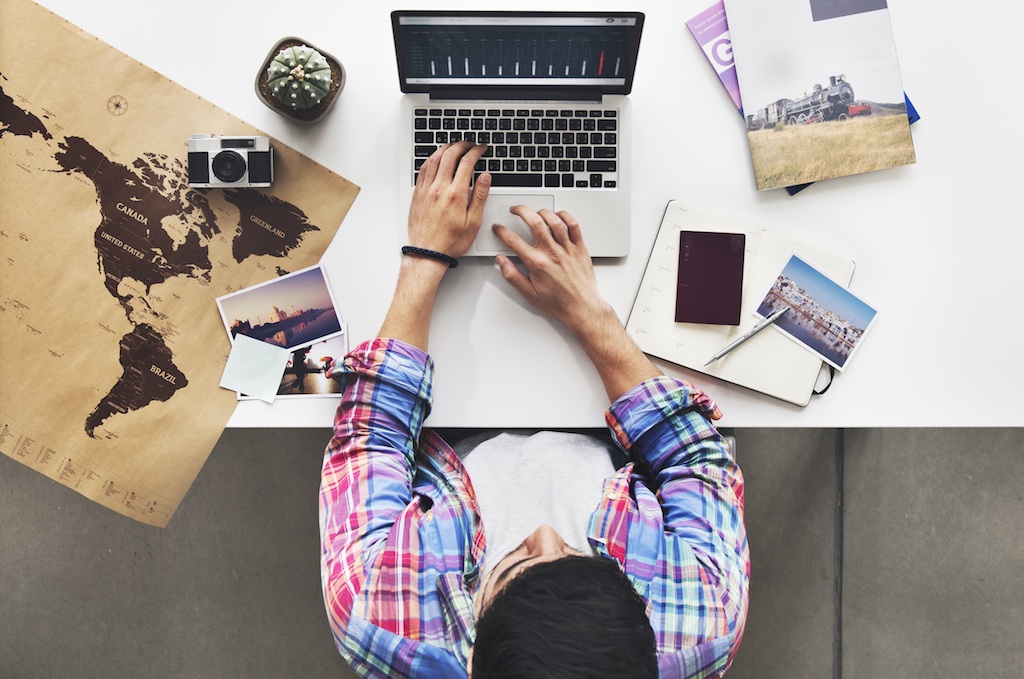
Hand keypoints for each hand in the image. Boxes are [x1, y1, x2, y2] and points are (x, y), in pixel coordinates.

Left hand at [408, 142, 490, 258]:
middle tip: (469, 143)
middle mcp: (439, 188)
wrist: (427, 253)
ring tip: (453, 145)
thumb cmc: (449, 242)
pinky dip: (431, 159)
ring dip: (445, 148)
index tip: (481, 148)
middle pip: (449, 155)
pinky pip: (423, 169)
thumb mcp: (473, 222)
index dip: (476, 151)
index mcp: (455, 194)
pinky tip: (435, 158)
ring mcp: (426, 190)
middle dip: (461, 145)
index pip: (467, 163)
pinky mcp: (417, 194)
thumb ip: (479, 196)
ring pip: (434, 159)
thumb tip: (485, 177)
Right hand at [492, 206, 612, 334]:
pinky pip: (574, 225)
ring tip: (534, 212)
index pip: (514, 241)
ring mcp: (568, 248)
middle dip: (521, 210)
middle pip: (534, 221)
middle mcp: (552, 253)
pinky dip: (565, 216)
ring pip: (554, 220)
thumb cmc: (559, 303)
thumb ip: (512, 276)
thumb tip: (501, 262)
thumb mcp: (529, 294)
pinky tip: (558, 215)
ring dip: (542, 211)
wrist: (582, 308)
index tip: (498, 228)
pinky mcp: (580, 248)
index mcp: (537, 263)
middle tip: (515, 209)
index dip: (502, 231)